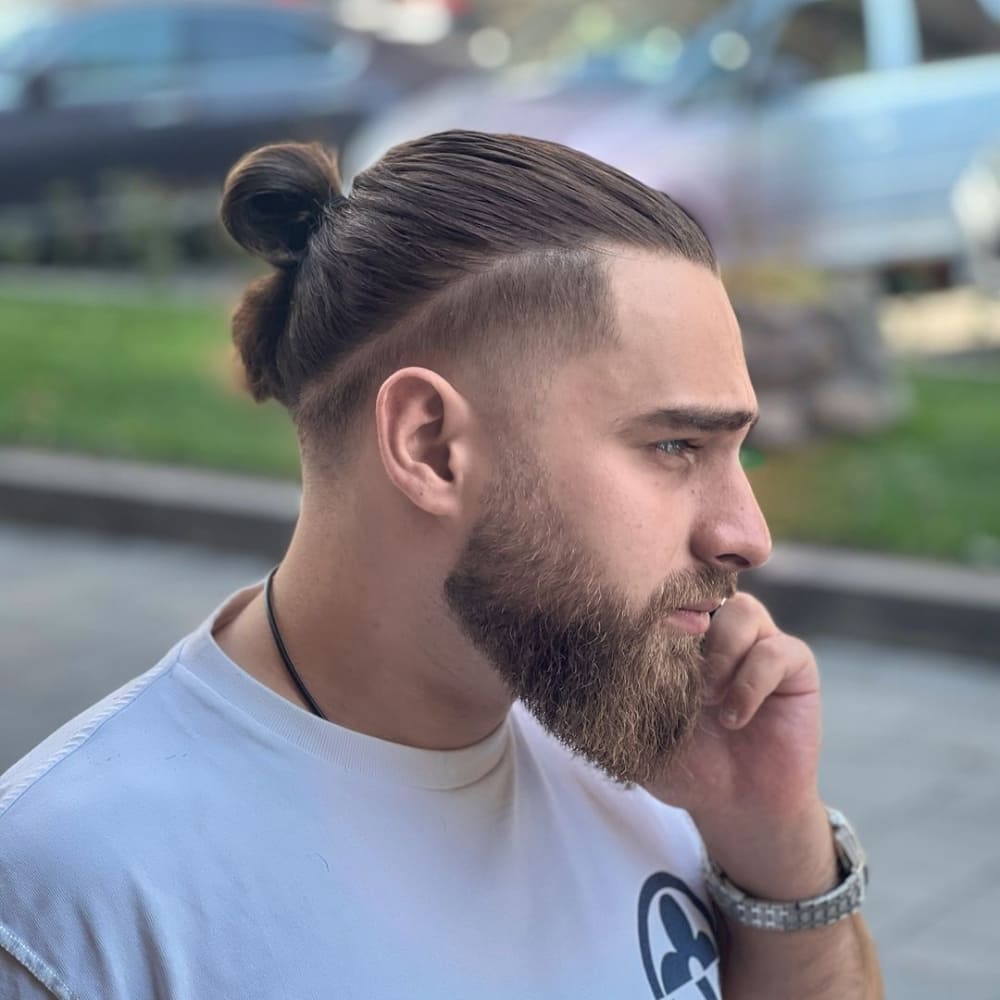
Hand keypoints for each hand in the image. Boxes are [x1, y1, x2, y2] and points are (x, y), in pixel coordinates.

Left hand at [647, 592, 833, 898]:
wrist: (736, 805)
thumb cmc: (684, 764)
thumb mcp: (640, 731)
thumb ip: (619, 695)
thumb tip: (581, 665)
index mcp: (683, 637)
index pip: (667, 597)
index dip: (653, 608)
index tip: (637, 636)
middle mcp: (721, 631)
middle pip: (706, 593)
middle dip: (687, 625)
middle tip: (673, 670)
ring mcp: (759, 643)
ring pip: (743, 610)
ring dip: (721, 653)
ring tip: (706, 698)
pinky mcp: (795, 665)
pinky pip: (776, 650)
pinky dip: (750, 681)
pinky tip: (733, 716)